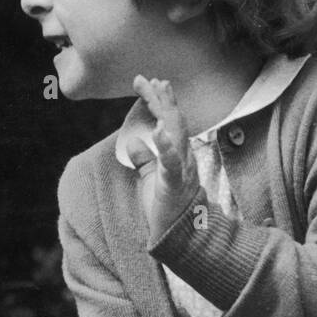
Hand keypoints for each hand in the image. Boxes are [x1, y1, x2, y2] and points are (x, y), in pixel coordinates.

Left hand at [132, 75, 200, 239]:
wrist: (179, 237)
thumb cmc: (167, 209)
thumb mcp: (151, 178)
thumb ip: (144, 159)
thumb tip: (133, 141)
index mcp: (178, 155)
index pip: (168, 122)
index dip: (159, 101)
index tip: (148, 82)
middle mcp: (184, 157)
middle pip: (174, 121)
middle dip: (162, 99)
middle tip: (149, 79)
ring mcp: (181, 170)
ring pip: (177, 135)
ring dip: (166, 113)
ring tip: (157, 93)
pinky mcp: (175, 184)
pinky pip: (172, 163)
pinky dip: (165, 146)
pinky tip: (157, 130)